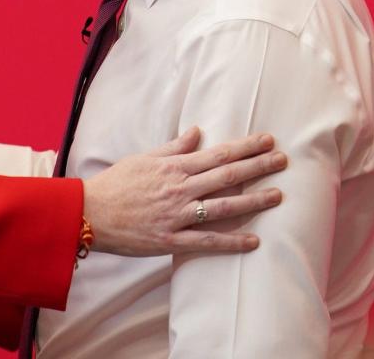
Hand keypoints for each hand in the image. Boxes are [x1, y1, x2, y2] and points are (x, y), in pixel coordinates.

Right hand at [82, 127, 285, 255]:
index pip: (218, 154)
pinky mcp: (171, 239)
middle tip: (283, 161)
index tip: (267, 140)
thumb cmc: (115, 183)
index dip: (245, 147)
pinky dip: (231, 241)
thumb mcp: (143, 158)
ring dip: (253, 201)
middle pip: (227, 176)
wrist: (90, 213)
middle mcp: (181, 189)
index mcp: (174, 167)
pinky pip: (207, 240)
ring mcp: (178, 215)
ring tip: (277, 196)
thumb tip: (197, 132)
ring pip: (223, 206)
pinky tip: (253, 241)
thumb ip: (174, 147)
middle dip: (258, 167)